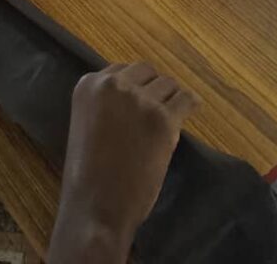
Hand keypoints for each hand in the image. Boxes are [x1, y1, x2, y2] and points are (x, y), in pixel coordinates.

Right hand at [48, 63, 196, 261]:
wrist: (97, 207)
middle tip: (153, 113)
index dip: (133, 88)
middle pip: (145, 71)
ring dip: (169, 100)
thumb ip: (106, 104)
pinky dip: (189, 104)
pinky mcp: (162, 118)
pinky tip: (190, 110)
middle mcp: (113, 84)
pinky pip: (186, 99)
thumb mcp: (86, 124)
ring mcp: (139, 100)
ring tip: (166, 121)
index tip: (137, 104)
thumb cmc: (88, 175)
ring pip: (167, 84)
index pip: (121, 70)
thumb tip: (136, 94)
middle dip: (151, 89)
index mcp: (89, 85)